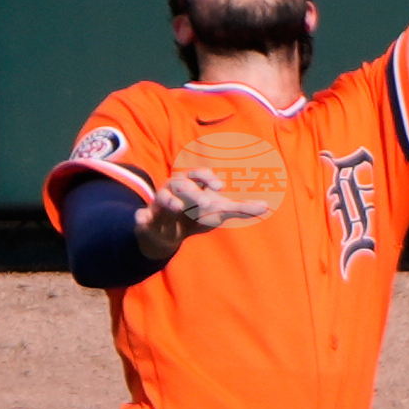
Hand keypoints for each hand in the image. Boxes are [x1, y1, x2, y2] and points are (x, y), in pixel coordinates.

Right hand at [135, 168, 268, 260]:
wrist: (168, 233)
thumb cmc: (195, 214)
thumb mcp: (217, 212)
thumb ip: (240, 209)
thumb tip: (267, 207)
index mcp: (191, 184)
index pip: (199, 175)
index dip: (208, 178)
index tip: (220, 188)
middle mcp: (173, 190)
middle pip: (182, 185)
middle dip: (193, 192)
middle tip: (206, 202)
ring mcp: (159, 204)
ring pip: (161, 197)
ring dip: (168, 200)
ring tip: (176, 207)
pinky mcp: (146, 219)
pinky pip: (141, 216)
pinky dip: (141, 217)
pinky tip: (142, 219)